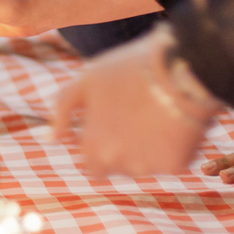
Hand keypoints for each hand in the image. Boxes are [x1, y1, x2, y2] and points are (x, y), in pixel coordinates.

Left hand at [50, 26, 223, 176]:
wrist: (181, 66)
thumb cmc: (128, 70)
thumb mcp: (85, 81)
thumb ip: (62, 110)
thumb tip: (51, 138)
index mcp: (94, 150)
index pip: (91, 165)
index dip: (96, 146)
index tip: (107, 125)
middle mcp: (121, 166)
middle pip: (117, 166)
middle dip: (121, 148)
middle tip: (132, 117)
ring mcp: (151, 167)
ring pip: (143, 164)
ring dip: (144, 147)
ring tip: (153, 111)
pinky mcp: (179, 164)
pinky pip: (169, 159)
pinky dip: (169, 145)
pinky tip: (172, 119)